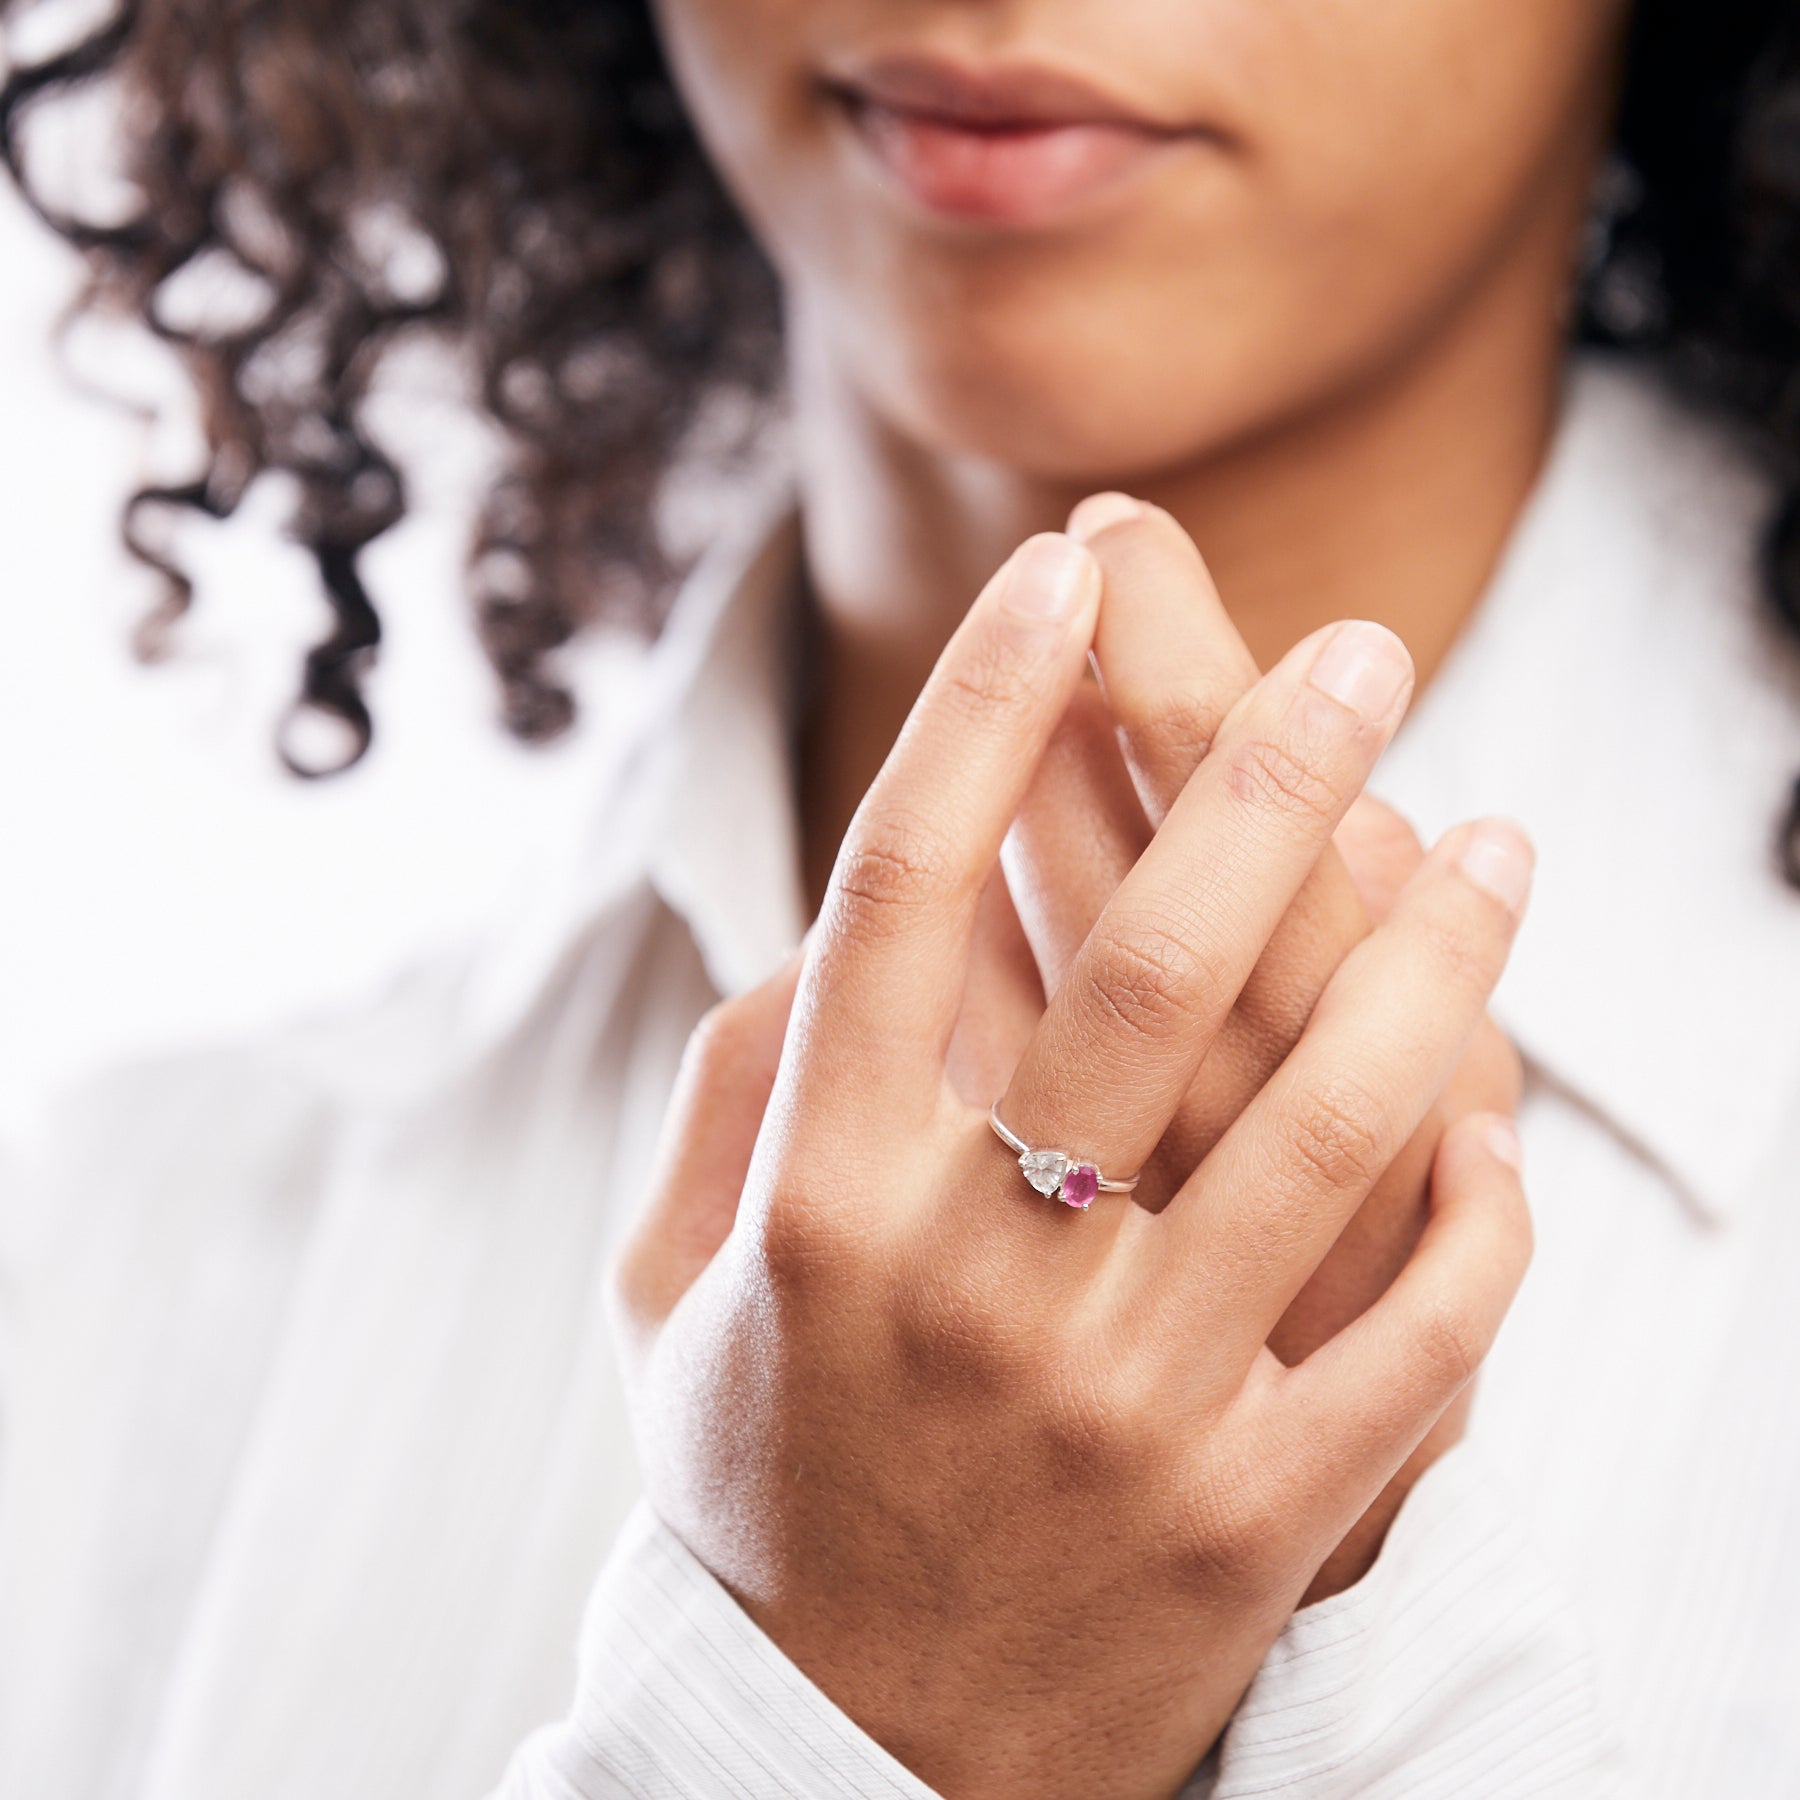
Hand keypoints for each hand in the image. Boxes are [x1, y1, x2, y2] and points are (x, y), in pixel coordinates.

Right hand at [611, 530, 1532, 1799]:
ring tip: (1501, 842)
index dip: (983, 706)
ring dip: (1438, 958)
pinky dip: (1486, 1208)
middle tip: (1365, 650)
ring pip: (1333, 1126)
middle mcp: (970, 1280)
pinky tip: (1504, 1115)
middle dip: (1271, 775)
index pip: (903, 890)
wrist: (833, 1769)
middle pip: (1152, 969)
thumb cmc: (760, 1475)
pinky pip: (1425, 1333)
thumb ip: (735, 1086)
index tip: (1062, 569)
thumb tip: (831, 925)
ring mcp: (1124, 1406)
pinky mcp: (1248, 1522)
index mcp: (819, 1198)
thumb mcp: (674, 1285)